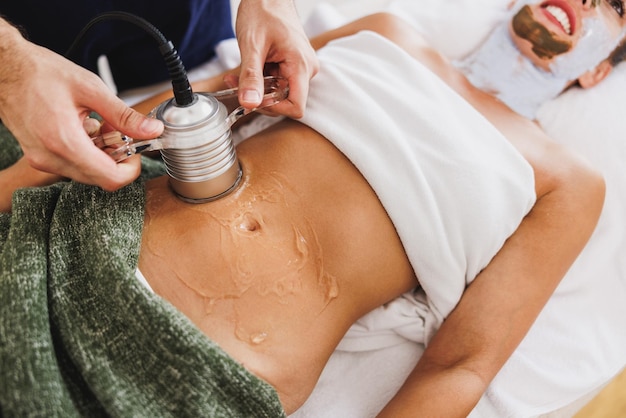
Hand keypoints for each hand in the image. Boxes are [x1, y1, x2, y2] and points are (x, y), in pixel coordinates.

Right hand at [0, 20, 162, 190]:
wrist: (5, 68)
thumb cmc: (40, 73)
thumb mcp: (91, 89)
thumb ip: (124, 115)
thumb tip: (152, 130)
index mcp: (64, 143)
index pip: (110, 179)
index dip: (131, 169)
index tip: (136, 150)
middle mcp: (51, 158)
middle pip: (100, 178)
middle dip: (117, 159)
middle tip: (118, 133)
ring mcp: (42, 159)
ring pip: (87, 173)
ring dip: (102, 155)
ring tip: (100, 125)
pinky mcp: (39, 156)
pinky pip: (72, 165)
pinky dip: (86, 152)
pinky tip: (84, 128)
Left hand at [235, 0, 318, 117]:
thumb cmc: (263, 11)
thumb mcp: (252, 45)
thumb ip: (251, 77)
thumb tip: (249, 103)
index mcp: (301, 66)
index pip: (296, 107)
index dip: (273, 108)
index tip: (254, 98)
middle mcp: (306, 70)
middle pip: (286, 102)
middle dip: (259, 97)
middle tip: (236, 84)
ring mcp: (301, 68)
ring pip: (279, 94)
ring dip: (257, 89)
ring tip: (238, 75)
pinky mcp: (294, 66)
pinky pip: (278, 83)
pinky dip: (260, 81)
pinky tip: (249, 69)